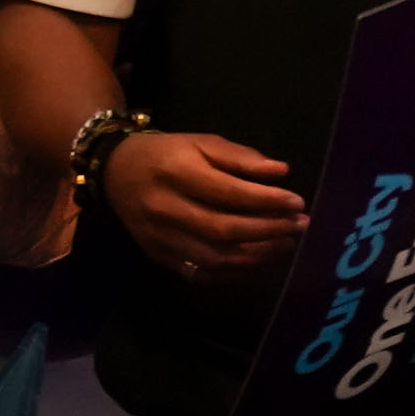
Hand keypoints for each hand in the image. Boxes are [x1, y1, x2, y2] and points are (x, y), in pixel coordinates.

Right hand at [98, 124, 306, 287]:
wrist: (114, 172)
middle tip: (299, 226)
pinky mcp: (158, 255)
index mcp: (175, 173)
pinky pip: (202, 273)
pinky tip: (257, 260)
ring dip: (257, 255)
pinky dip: (235, 271)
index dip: (266, 201)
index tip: (297, 202)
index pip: (228, 193)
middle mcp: (164, 208)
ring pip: (214, 257)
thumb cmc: (166, 154)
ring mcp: (159, 237)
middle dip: (268, 231)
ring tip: (285, 244)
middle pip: (223, 230)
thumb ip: (240, 157)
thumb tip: (280, 173)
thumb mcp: (201, 143)